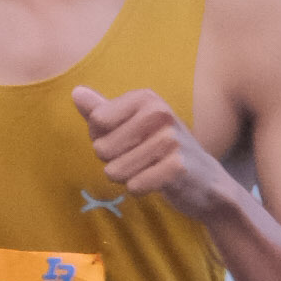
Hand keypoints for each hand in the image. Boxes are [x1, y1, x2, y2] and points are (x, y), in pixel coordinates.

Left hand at [71, 81, 233, 225]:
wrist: (205, 180)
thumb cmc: (161, 150)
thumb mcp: (133, 125)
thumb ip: (102, 110)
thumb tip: (76, 92)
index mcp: (146, 98)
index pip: (96, 121)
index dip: (103, 138)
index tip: (127, 140)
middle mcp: (160, 113)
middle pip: (102, 148)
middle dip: (114, 161)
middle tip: (141, 158)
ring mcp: (171, 139)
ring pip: (114, 170)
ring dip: (127, 177)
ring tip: (149, 170)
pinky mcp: (177, 167)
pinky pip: (133, 186)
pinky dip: (140, 189)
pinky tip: (158, 182)